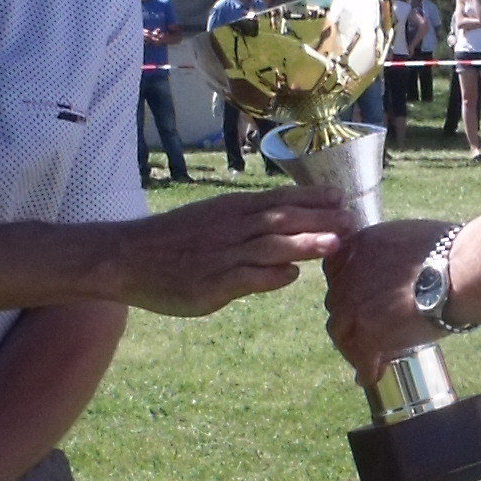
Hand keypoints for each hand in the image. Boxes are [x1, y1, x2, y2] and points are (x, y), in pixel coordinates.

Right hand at [110, 187, 348, 315]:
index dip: (313, 197)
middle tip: (353, 220)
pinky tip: (291, 276)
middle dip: (320, 218)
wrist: (128, 257)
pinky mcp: (212, 283)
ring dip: (305, 243)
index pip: (279, 198)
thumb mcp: (211, 220)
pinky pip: (247, 278)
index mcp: (232, 209)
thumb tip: (283, 239)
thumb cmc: (173, 241)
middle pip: (282, 218)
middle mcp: (231, 227)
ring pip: (270, 245)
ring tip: (335, 244)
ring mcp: (222, 255)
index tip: (342, 196)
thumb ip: (247, 226)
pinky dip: (271, 276)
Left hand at [324, 215, 445, 379]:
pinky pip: (361, 359)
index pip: (337, 272)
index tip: (359, 301)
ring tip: (366, 358)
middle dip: (349, 317)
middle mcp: (349, 274)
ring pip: (340, 332)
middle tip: (364, 331)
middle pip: (337, 303)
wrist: (461, 272)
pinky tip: (372, 376)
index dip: (347, 289)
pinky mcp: (368, 333)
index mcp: (359, 247)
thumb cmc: (452, 252)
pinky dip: (366, 370)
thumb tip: (406, 266)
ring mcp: (354, 305)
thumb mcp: (409, 237)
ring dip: (351, 345)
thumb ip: (394, 252)